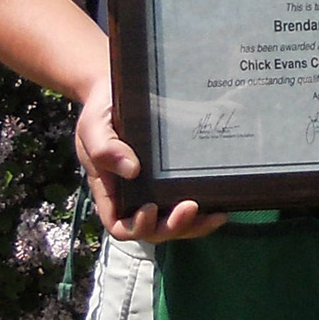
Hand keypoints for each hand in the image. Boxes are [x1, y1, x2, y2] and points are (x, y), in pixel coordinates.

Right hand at [75, 80, 225, 242]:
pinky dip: (206, 207)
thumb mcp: (95, 127)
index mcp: (112, 191)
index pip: (121, 225)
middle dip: (173, 226)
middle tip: (191, 208)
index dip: (137, 226)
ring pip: (175, 221)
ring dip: (195, 225)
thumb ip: (105, 148)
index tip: (151, 209)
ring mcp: (157, 189)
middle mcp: (135, 196)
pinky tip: (223, 201)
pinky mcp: (175, 177)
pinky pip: (188, 199)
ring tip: (216, 215)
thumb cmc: (102, 112)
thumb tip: (132, 170)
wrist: (119, 91)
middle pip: (154, 229)